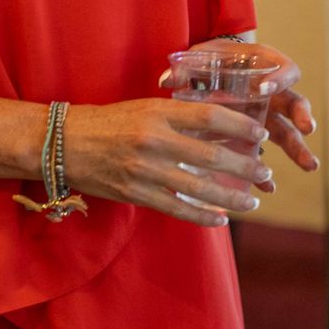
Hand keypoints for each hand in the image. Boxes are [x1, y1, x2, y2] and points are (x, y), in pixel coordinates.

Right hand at [58, 99, 271, 227]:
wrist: (64, 143)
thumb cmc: (108, 122)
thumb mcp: (144, 109)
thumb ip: (178, 118)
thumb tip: (220, 128)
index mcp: (158, 112)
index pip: (210, 116)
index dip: (240, 125)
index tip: (260, 134)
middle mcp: (155, 140)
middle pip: (212, 155)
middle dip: (245, 166)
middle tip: (265, 172)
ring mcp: (146, 169)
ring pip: (200, 187)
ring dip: (231, 196)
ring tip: (252, 201)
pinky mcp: (137, 194)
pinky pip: (178, 208)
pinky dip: (202, 216)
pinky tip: (221, 219)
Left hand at [188, 39, 318, 191]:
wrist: (208, 70)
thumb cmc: (209, 60)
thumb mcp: (200, 58)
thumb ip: (186, 69)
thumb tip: (166, 80)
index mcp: (263, 66)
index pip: (284, 68)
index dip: (279, 78)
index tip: (266, 89)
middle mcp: (272, 91)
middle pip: (294, 103)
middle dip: (302, 116)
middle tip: (307, 128)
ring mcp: (267, 115)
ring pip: (287, 132)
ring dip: (298, 149)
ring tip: (309, 166)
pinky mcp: (256, 136)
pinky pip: (267, 155)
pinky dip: (265, 171)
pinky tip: (267, 187)